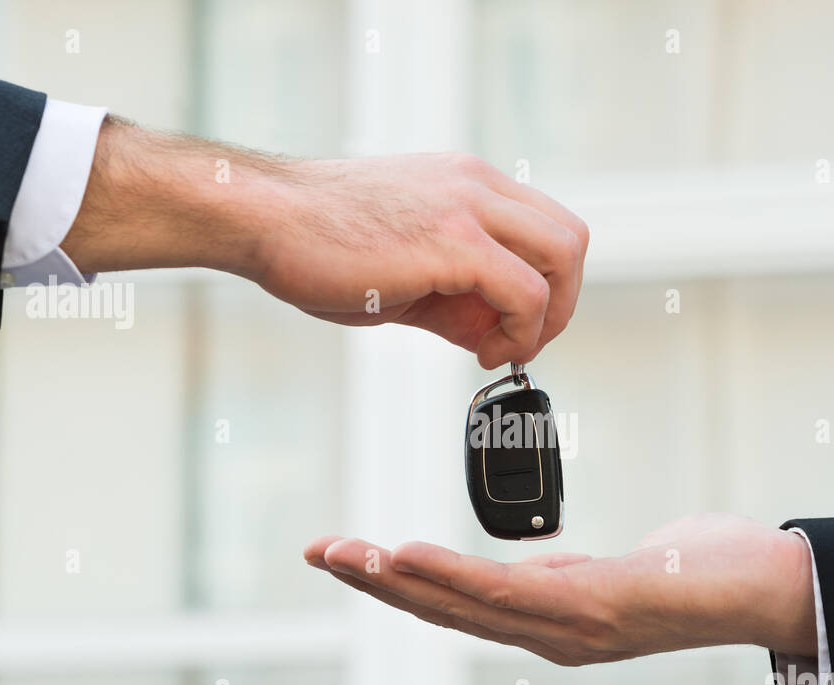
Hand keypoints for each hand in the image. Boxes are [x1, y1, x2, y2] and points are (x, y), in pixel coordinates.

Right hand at [62, 118, 588, 367]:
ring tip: (500, 350)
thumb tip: (491, 334)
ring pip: (563, 257)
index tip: (509, 327)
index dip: (546, 285)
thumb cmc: (317, 241)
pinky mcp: (454, 241)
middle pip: (571, 239)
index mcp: (468, 183)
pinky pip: (525, 291)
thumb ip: (455, 294)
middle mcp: (477, 185)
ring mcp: (469, 207)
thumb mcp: (405, 266)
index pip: (547, 228)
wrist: (262, 217)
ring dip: (547, 319)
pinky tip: (483, 352)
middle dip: (561, 304)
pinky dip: (520, 331)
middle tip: (518, 344)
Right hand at [303, 514, 816, 664]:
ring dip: (398, 580)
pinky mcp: (593, 608)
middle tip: (318, 552)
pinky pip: (508, 592)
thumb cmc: (699, 573)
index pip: (459, 605)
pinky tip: (410, 557)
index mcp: (550, 623)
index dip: (399, 587)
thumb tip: (538, 565)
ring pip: (464, 605)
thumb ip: (568, 573)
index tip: (349, 555)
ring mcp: (569, 627)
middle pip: (446, 610)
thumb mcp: (614, 570)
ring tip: (346, 554)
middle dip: (376, 585)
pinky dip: (451, 577)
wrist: (770, 588)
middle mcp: (550, 635)